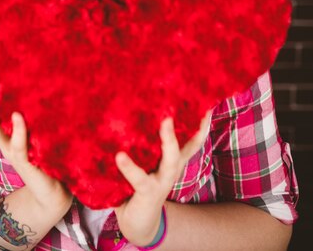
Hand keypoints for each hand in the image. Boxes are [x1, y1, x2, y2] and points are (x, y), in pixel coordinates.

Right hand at [0, 79, 72, 217]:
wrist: (54, 192)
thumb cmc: (46, 159)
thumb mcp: (36, 136)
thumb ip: (33, 119)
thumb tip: (35, 92)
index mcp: (7, 137)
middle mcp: (7, 144)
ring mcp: (15, 154)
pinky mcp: (27, 163)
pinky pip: (20, 145)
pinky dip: (18, 130)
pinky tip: (17, 116)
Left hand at [114, 114, 209, 246]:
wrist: (138, 223)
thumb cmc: (140, 184)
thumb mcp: (148, 162)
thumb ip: (144, 142)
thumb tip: (128, 110)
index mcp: (173, 160)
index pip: (192, 140)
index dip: (202, 125)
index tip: (208, 106)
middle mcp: (172, 168)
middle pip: (186, 145)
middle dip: (193, 127)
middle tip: (189, 104)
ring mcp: (162, 181)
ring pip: (170, 159)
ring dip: (169, 140)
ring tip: (166, 121)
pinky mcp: (148, 192)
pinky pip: (140, 179)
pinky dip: (129, 167)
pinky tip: (119, 156)